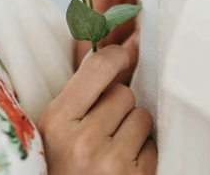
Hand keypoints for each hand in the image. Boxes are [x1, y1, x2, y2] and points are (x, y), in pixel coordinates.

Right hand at [38, 45, 156, 174]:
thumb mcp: (57, 128)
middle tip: (102, 127)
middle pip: (123, 93)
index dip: (116, 56)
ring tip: (112, 148)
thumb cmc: (62, 163)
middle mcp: (83, 142)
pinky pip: (152, 145)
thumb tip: (123, 46)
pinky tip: (123, 167)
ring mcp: (111, 164)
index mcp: (56, 121)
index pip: (98, 67)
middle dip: (118, 105)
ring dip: (132, 128)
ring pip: (141, 116)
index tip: (121, 57)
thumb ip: (82, 90)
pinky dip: (143, 153)